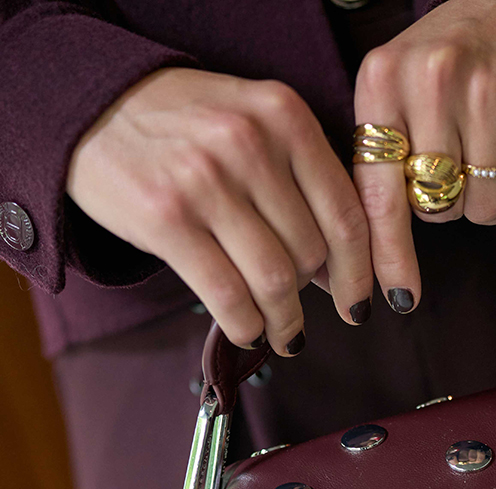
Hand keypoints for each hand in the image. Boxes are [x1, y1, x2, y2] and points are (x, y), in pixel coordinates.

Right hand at [67, 67, 372, 353]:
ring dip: (282, 321)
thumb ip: (301, 181)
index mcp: (284, 116)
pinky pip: (228, 295)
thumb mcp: (253, 123)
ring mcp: (206, 179)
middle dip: (310, 298)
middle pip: (311, 253)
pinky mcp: (166, 218)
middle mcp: (249, 142)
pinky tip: (247, 330)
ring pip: (275, 280)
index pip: (346, 214)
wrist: (91, 103)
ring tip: (280, 332)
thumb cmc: (184, 125)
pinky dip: (246, 326)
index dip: (359, 273)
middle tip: (297, 314)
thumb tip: (337, 271)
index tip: (359, 305)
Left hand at [353, 0, 495, 311]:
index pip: (378, 194)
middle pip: (434, 210)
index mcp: (381, 80)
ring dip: (486, 204)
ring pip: (480, 212)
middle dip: (445, 205)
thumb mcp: (395, 92)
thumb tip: (354, 261)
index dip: (384, 257)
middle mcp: (430, 81)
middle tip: (458, 161)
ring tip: (490, 155)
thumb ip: (374, 162)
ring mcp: (486, 94)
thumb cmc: (450, 66)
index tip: (385, 303)